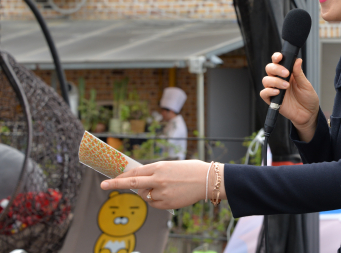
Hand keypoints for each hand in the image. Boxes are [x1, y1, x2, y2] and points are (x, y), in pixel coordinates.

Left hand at [100, 160, 222, 209]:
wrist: (207, 180)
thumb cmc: (191, 170)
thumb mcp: (171, 166)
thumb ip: (155, 172)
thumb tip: (141, 180)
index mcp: (159, 166)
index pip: (136, 171)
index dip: (123, 175)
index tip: (111, 177)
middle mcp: (158, 179)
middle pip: (132, 183)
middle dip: (116, 184)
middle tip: (103, 185)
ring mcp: (162, 192)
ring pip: (145, 195)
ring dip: (148, 193)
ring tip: (166, 188)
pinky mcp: (167, 203)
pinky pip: (154, 203)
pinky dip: (157, 200)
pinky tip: (169, 194)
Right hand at [260, 53, 318, 140]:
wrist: (309, 114)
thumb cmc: (308, 98)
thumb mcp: (306, 85)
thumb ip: (299, 73)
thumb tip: (297, 60)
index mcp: (287, 73)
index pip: (278, 62)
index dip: (276, 57)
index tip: (280, 57)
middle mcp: (279, 80)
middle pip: (269, 69)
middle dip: (276, 69)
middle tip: (286, 73)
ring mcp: (275, 90)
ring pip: (266, 80)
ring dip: (275, 81)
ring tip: (286, 86)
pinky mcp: (272, 100)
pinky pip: (264, 93)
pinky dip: (268, 91)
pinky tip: (277, 92)